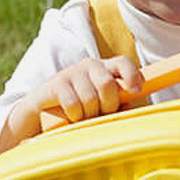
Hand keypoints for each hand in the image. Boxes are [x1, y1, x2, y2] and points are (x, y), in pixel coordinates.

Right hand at [0, 56, 143, 151]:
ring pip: (90, 97)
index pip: (123, 63)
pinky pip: (73, 103)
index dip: (131, 75)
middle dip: (107, 105)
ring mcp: (72, 72)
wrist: (44, 113)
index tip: (136, 91)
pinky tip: (71, 116)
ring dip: (89, 114)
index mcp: (107, 69)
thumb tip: (131, 107)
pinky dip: (75, 115)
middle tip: (101, 114)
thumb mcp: (104, 108)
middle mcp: (91, 66)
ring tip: (84, 116)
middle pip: (107, 84)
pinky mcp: (57, 83)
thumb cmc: (83, 111)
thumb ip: (120, 107)